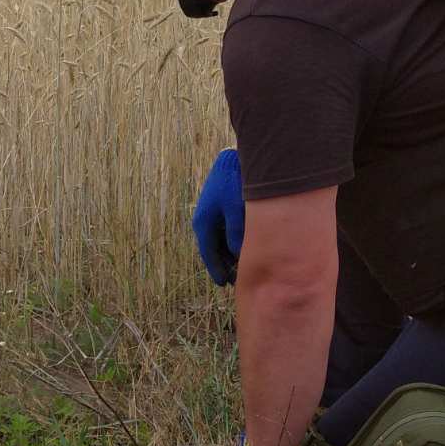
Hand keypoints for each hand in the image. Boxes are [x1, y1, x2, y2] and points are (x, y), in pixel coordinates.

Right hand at [192, 148, 243, 285]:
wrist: (233, 160)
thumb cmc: (235, 184)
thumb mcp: (236, 211)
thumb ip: (236, 234)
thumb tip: (237, 253)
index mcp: (203, 223)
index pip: (208, 254)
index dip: (216, 270)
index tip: (223, 285)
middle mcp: (204, 221)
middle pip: (212, 250)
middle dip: (222, 265)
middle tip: (234, 280)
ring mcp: (211, 214)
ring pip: (218, 242)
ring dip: (227, 255)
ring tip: (239, 267)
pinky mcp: (219, 209)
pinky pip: (223, 232)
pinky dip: (230, 243)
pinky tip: (241, 247)